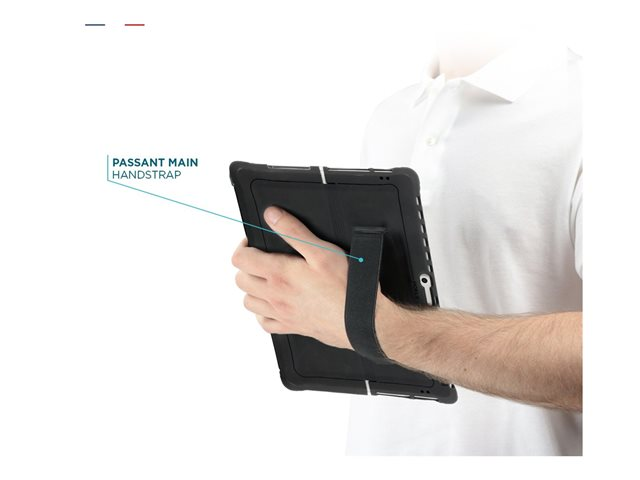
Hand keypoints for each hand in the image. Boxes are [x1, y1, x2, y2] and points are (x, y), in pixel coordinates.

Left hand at [231, 206, 391, 349]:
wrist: (359, 318)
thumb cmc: (344, 286)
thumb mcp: (321, 250)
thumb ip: (293, 231)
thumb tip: (272, 216)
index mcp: (279, 274)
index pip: (240, 259)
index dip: (243, 247)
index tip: (252, 243)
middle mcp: (275, 295)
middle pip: (241, 280)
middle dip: (246, 266)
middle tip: (260, 258)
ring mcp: (281, 313)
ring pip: (248, 302)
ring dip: (252, 288)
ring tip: (265, 279)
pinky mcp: (290, 327)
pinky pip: (264, 322)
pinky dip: (262, 313)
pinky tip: (273, 304)